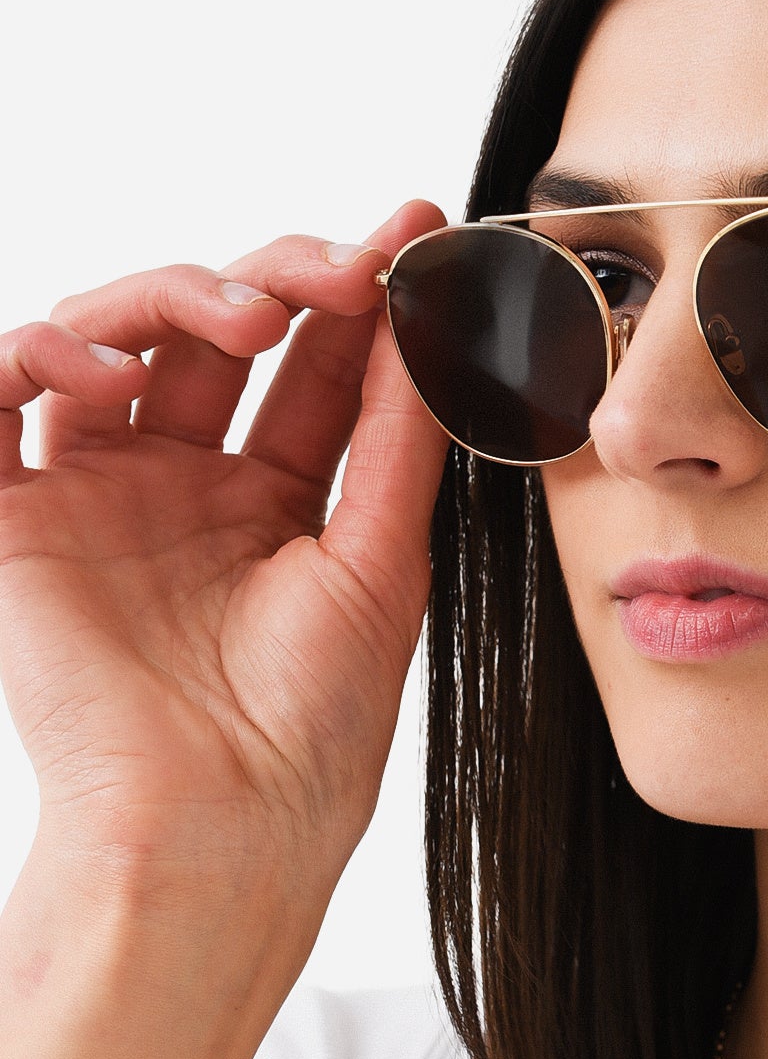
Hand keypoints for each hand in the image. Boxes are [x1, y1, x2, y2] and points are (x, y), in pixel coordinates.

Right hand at [0, 200, 448, 903]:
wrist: (220, 826)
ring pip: (107, 340)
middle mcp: (180, 489)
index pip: (309, 369)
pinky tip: (96, 362)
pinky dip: (29, 355)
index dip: (355, 297)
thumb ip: (397, 441)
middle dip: (276, 279)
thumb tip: (436, 323)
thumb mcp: (378, 564)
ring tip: (243, 318)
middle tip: (337, 273)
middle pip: (209, 333)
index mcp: (270, 505)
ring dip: (171, 296)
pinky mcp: (13, 522)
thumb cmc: (308, 730)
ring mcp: (95, 498)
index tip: (414, 232)